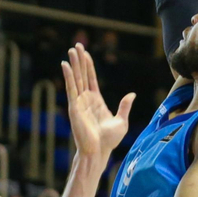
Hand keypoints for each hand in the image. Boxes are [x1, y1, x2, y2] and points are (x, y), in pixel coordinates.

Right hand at [61, 44, 133, 160]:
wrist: (99, 151)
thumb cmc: (109, 140)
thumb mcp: (122, 121)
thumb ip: (125, 106)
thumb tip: (131, 94)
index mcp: (96, 101)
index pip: (91, 79)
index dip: (88, 65)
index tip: (85, 53)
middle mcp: (86, 99)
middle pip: (82, 75)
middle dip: (79, 60)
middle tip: (76, 45)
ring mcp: (79, 102)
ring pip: (76, 79)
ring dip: (73, 64)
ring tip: (71, 50)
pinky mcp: (74, 107)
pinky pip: (71, 89)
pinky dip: (68, 77)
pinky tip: (65, 66)